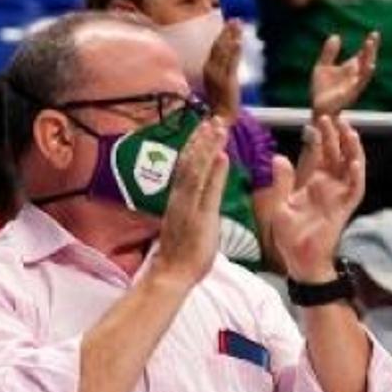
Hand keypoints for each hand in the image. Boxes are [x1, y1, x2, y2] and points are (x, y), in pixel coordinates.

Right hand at [153, 118, 230, 289]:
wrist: (171, 273)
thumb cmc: (182, 251)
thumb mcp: (192, 219)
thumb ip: (201, 196)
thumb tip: (211, 176)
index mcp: (180, 198)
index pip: (188, 165)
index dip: (196, 144)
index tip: (206, 126)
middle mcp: (181, 198)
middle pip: (190, 161)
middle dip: (202, 139)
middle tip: (214, 118)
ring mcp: (188, 206)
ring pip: (195, 169)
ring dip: (207, 147)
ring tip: (217, 128)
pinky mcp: (197, 217)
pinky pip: (204, 189)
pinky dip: (211, 171)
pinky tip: (220, 155)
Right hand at [203, 20, 242, 121]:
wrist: (220, 117)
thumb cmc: (220, 100)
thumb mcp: (217, 81)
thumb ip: (220, 68)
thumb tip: (226, 54)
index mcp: (207, 69)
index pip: (215, 47)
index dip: (222, 34)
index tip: (228, 23)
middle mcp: (210, 69)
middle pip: (219, 46)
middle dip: (227, 32)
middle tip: (234, 19)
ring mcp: (218, 75)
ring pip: (225, 52)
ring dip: (232, 37)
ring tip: (238, 25)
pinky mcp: (227, 81)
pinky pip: (231, 63)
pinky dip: (235, 51)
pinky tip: (239, 41)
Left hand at [270, 116, 366, 283]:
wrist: (300, 261)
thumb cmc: (290, 236)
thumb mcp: (280, 205)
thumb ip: (282, 182)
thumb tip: (278, 157)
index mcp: (314, 184)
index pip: (322, 155)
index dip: (322, 138)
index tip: (319, 120)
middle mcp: (329, 187)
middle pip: (338, 156)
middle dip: (338, 137)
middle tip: (335, 117)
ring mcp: (338, 197)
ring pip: (351, 168)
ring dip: (352, 151)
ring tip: (350, 132)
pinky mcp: (343, 210)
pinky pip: (354, 191)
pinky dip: (356, 177)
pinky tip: (353, 163)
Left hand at [311, 33, 379, 118]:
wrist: (318, 108)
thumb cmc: (322, 89)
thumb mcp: (322, 66)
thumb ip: (329, 52)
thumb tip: (336, 36)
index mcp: (351, 69)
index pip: (363, 54)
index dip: (369, 44)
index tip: (374, 33)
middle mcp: (356, 75)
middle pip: (367, 59)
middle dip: (371, 48)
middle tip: (374, 35)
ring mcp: (355, 84)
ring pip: (366, 69)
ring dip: (370, 57)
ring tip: (371, 44)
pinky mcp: (351, 92)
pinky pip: (361, 83)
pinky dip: (366, 74)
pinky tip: (370, 65)